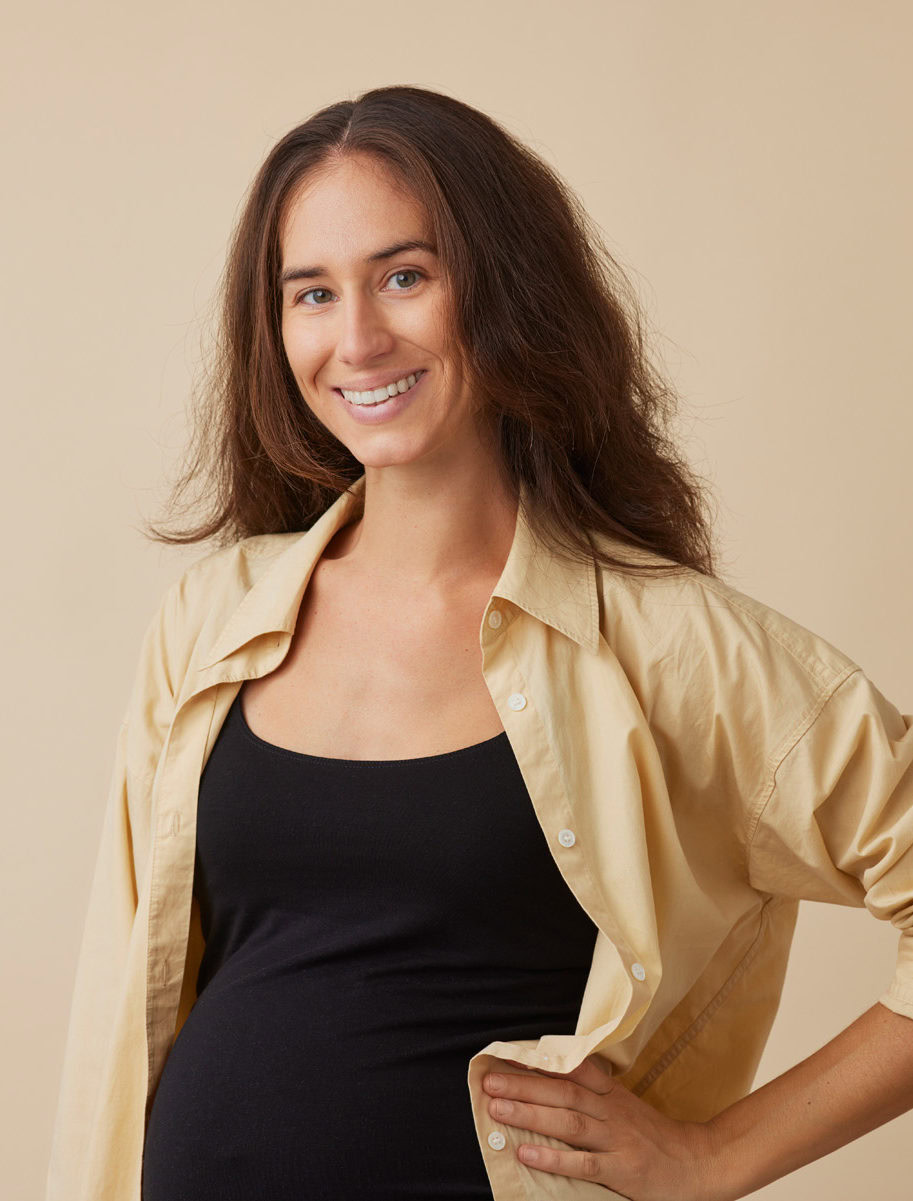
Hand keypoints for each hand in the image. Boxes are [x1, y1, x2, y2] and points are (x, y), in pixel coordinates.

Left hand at [482, 1054, 726, 1199]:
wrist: (698, 1163)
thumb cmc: (654, 1136)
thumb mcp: (625, 1105)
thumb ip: (594, 1092)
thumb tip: (553, 1078)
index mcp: (610, 1094)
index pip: (569, 1071)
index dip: (537, 1064)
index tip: (505, 1056)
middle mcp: (611, 1112)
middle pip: (562, 1093)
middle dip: (522, 1086)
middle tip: (488, 1082)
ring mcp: (617, 1140)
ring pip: (568, 1122)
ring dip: (530, 1114)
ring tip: (497, 1109)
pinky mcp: (622, 1169)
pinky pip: (583, 1162)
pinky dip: (554, 1158)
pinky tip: (527, 1154)